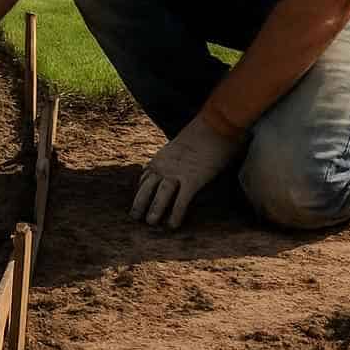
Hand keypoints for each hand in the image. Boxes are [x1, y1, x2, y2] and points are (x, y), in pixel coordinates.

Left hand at [130, 114, 243, 228]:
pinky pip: (181, 200)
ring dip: (154, 210)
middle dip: (139, 202)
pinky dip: (176, 214)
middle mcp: (165, 166)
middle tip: (134, 217)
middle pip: (147, 187)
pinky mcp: (193, 179)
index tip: (138, 199)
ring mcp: (177, 173)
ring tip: (150, 223)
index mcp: (161, 157)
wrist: (215, 124)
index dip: (140, 189)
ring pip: (161, 195)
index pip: (145, 176)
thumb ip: (177, 155)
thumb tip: (181, 161)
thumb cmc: (203, 132)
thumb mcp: (183, 144)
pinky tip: (173, 225)